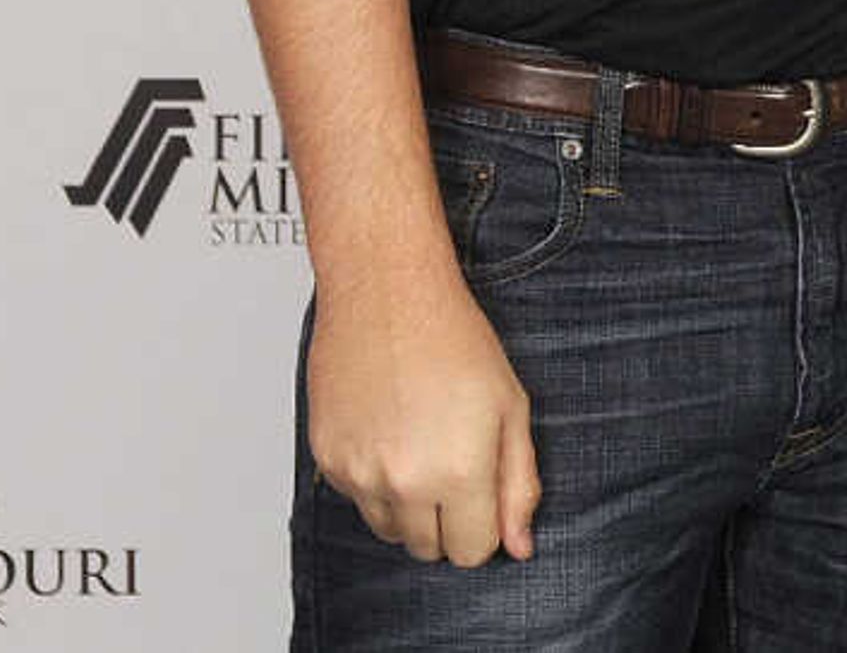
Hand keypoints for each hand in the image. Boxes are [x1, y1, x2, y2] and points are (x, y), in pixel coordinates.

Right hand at [306, 265, 540, 566]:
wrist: (387, 293)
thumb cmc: (454, 340)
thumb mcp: (510, 407)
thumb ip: (519, 485)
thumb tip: (519, 547)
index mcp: (459, 472)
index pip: (472, 553)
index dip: (484, 526)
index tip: (482, 492)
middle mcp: (404, 482)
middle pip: (428, 549)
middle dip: (447, 520)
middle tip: (452, 460)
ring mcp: (359, 473)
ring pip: (390, 530)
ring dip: (408, 505)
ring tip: (420, 442)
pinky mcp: (327, 460)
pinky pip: (357, 500)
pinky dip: (374, 480)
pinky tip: (389, 430)